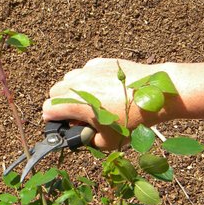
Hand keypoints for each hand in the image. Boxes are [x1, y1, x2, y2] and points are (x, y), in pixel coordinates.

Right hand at [43, 58, 166, 149]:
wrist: (156, 94)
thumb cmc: (133, 119)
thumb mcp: (109, 141)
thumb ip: (89, 141)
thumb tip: (82, 136)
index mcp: (76, 103)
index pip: (48, 109)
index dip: (52, 120)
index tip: (61, 125)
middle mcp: (77, 84)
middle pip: (54, 92)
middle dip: (60, 104)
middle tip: (76, 115)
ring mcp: (88, 71)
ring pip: (68, 79)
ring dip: (72, 91)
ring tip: (88, 101)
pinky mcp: (100, 63)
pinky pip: (85, 71)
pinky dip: (88, 80)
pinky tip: (103, 89)